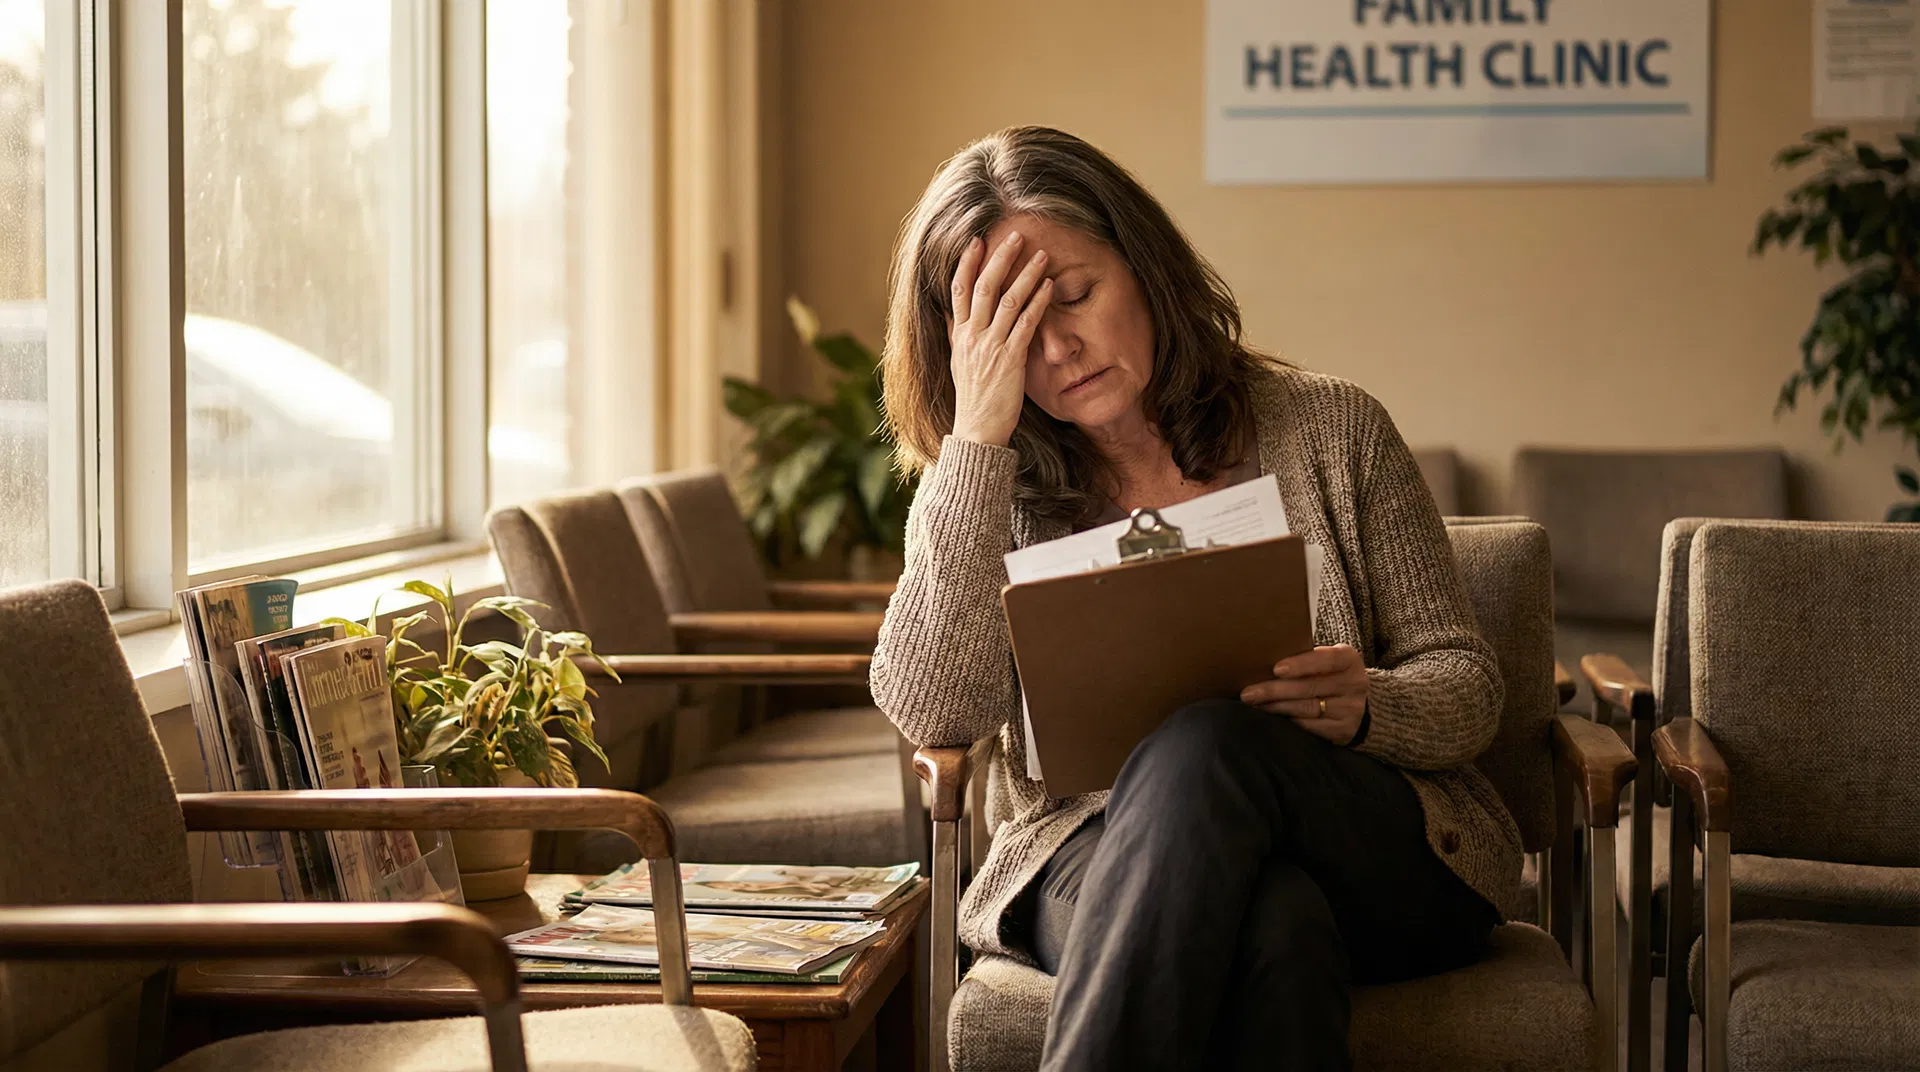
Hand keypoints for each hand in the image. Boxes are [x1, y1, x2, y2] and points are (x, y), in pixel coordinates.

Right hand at [947, 231, 1053, 445]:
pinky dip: (1038, 302)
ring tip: (1042, 255)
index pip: (959, 290)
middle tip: (1016, 236)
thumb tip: (948, 312)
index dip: (968, 263)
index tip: (978, 241)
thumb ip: (955, 334)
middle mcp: (973, 336)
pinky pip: (1025, 323)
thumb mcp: (958, 362)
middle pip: (984, 287)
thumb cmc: (972, 398)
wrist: (978, 430)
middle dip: (1000, 258)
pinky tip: (1050, 287)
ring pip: (1008, 301)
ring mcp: (991, 347)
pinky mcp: (1010, 359)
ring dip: (1026, 274)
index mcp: (959, 335)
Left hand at [1240, 645, 1369, 745]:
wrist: (1362, 705)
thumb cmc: (1332, 676)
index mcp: (1349, 659)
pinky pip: (1311, 726)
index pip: (1326, 660)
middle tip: (1249, 693)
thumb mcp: (1329, 661)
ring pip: (1307, 708)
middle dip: (1275, 690)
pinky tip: (1273, 717)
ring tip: (1255, 704)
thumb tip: (1263, 658)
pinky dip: (1289, 721)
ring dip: (1277, 707)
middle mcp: (1354, 683)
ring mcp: (1351, 709)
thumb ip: (1307, 658)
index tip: (1276, 669)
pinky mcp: (1344, 730)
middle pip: (1310, 687)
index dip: (1301, 664)